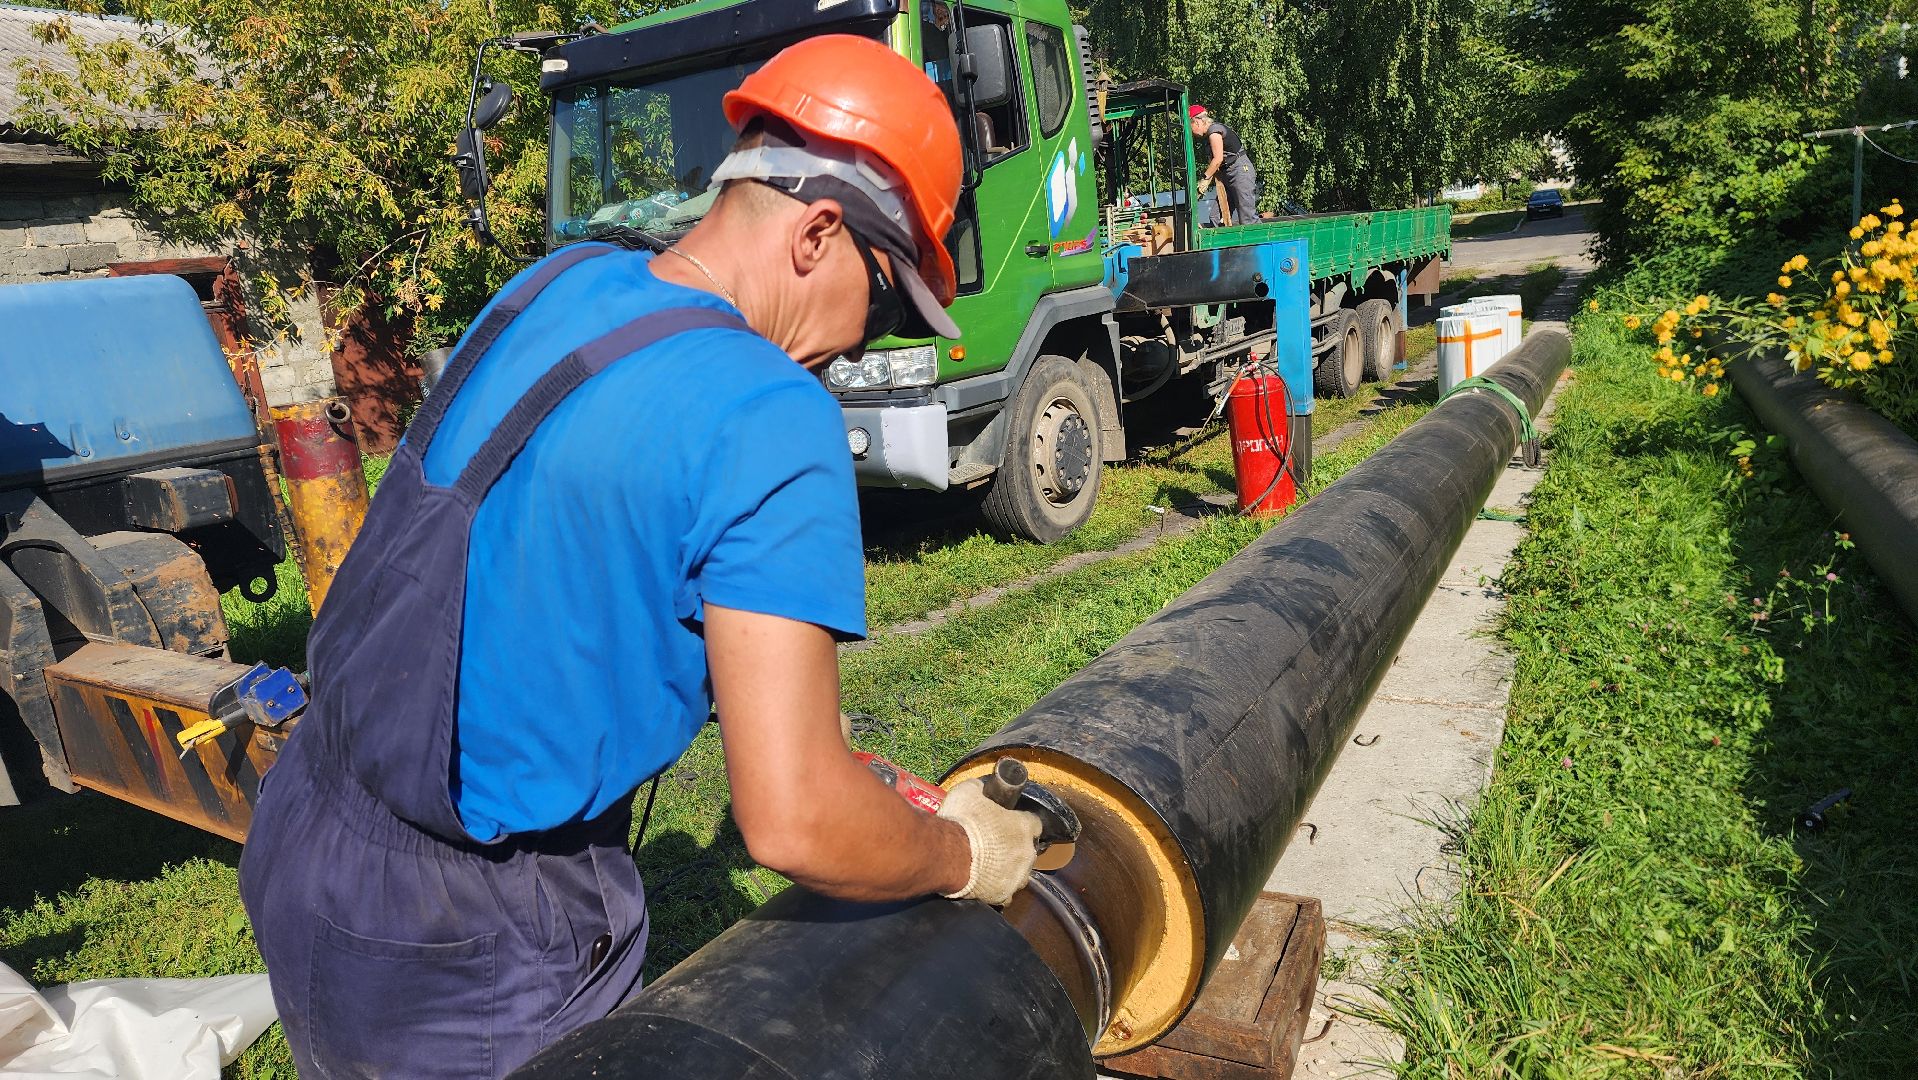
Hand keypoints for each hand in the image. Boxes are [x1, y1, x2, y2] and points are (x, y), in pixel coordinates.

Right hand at [935, 778, 1042, 905]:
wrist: (949, 856)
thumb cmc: (962, 821)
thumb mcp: (969, 792)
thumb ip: (981, 790)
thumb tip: (982, 787)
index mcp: (1023, 826)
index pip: (1034, 822)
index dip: (1021, 821)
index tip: (1010, 821)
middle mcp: (1027, 852)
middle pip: (1028, 849)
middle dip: (1014, 847)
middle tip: (994, 844)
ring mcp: (1017, 876)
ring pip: (1020, 873)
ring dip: (1010, 869)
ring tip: (991, 866)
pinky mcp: (1003, 895)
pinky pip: (1006, 894)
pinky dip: (998, 888)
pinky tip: (987, 884)